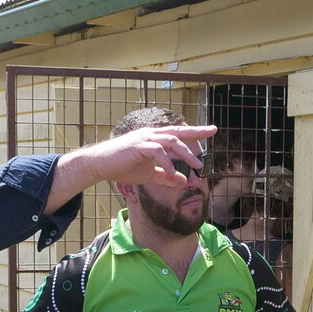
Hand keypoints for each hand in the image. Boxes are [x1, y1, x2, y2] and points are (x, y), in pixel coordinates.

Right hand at [68, 125, 214, 188]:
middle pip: (178, 132)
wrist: (100, 165)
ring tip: (196, 166)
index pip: (179, 134)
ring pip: (170, 141)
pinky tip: (172, 172)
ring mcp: (144, 138)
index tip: (212, 130)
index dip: (196, 131)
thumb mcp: (149, 175)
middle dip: (197, 132)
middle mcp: (152, 135)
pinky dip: (166, 162)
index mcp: (155, 139)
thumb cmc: (123, 167)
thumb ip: (166, 177)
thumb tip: (184, 181)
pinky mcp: (137, 146)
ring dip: (185, 153)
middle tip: (212, 131)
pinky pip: (156, 151)